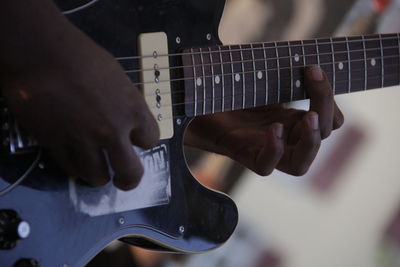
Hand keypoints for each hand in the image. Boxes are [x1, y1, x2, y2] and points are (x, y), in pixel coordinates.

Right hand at [0, 5, 158, 189]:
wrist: (41, 52)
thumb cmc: (80, 55)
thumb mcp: (116, 77)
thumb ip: (125, 103)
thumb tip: (124, 116)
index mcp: (133, 110)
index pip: (151, 140)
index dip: (143, 142)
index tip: (136, 141)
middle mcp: (113, 131)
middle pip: (131, 173)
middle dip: (129, 179)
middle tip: (123, 179)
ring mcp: (85, 141)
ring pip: (97, 178)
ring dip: (98, 175)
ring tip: (94, 169)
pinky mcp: (56, 145)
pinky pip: (71, 169)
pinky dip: (75, 168)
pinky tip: (75, 158)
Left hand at [185, 66, 343, 175]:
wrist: (197, 105)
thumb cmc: (229, 91)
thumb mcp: (261, 80)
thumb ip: (282, 73)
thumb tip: (306, 57)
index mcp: (293, 120)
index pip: (328, 120)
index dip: (330, 101)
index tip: (314, 70)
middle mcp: (285, 138)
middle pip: (321, 137)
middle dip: (325, 111)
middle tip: (314, 81)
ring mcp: (267, 150)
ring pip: (301, 164)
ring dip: (311, 140)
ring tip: (308, 116)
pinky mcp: (246, 157)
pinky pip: (267, 166)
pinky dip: (275, 150)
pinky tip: (274, 129)